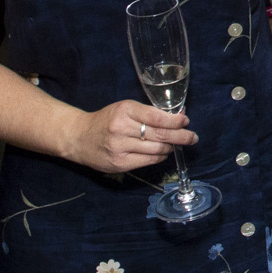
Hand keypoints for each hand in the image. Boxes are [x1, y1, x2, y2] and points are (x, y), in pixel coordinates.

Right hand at [63, 100, 196, 174]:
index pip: (157, 117)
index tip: (186, 121)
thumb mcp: (124, 109)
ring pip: (157, 149)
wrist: (79, 138)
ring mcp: (120, 147)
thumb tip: (176, 117)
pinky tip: (162, 153)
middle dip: (181, 136)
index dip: (176, 120)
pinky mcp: (120, 163)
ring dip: (170, 147)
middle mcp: (122, 128)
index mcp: (125, 110)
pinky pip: (148, 161)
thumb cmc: (106, 121)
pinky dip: (159, 157)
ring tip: (175, 144)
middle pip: (160, 134)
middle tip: (192, 137)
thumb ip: (147, 113)